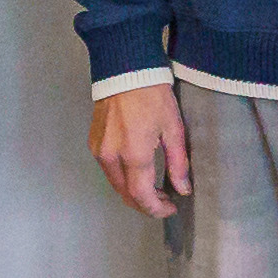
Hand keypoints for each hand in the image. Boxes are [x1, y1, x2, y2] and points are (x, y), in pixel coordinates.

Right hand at [90, 83, 188, 216]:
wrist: (124, 69)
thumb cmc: (152, 94)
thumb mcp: (173, 128)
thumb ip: (178, 162)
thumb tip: (183, 188)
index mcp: (134, 154)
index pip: (142, 195)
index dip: (156, 208)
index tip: (171, 207)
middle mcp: (112, 156)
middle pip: (126, 194)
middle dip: (146, 203)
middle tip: (165, 200)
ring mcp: (99, 151)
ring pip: (116, 184)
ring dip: (134, 192)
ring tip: (155, 188)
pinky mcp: (94, 144)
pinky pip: (109, 170)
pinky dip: (123, 178)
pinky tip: (138, 173)